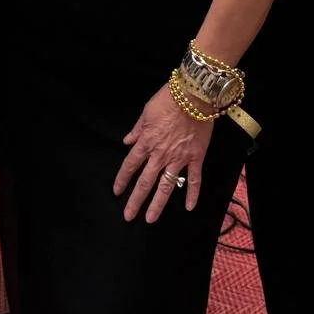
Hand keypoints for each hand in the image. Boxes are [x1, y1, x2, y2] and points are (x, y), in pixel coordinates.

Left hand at [113, 84, 212, 222]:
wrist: (193, 94)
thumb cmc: (169, 99)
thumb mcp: (147, 111)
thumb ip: (137, 129)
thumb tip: (127, 140)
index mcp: (147, 142)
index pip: (130, 165)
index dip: (122, 179)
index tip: (116, 191)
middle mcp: (160, 154)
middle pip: (145, 181)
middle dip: (135, 200)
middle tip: (129, 216)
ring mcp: (179, 157)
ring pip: (166, 185)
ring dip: (158, 203)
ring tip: (150, 218)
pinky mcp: (196, 157)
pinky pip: (194, 179)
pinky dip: (192, 193)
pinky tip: (189, 207)